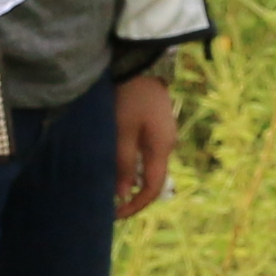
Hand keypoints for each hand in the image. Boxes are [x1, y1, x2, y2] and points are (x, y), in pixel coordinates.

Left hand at [110, 72, 174, 219]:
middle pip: (152, 177)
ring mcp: (164, 132)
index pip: (152, 187)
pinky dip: (132, 161)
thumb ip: (121, 164)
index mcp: (162, 147)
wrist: (138, 61)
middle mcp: (168, 143)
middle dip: (131, 192)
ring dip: (130, 176)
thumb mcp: (120, 132)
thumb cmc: (127, 95)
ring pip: (148, 164)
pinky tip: (117, 159)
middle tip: (108, 200)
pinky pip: (147, 150)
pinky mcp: (157, 123)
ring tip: (108, 181)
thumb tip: (121, 194)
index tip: (115, 214)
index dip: (135, 205)